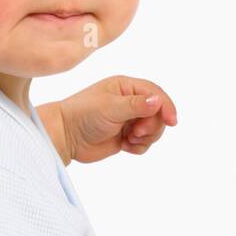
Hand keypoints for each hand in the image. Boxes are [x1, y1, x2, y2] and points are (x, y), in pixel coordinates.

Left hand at [56, 75, 177, 164]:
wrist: (65, 136)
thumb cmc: (83, 115)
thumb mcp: (110, 107)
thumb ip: (136, 105)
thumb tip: (158, 101)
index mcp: (126, 87)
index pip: (155, 94)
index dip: (166, 107)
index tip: (171, 122)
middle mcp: (129, 102)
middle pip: (157, 114)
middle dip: (151, 126)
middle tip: (135, 133)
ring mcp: (128, 120)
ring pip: (153, 130)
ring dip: (145, 138)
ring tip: (128, 140)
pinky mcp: (125, 136)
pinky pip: (144, 143)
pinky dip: (138, 147)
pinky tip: (124, 146)